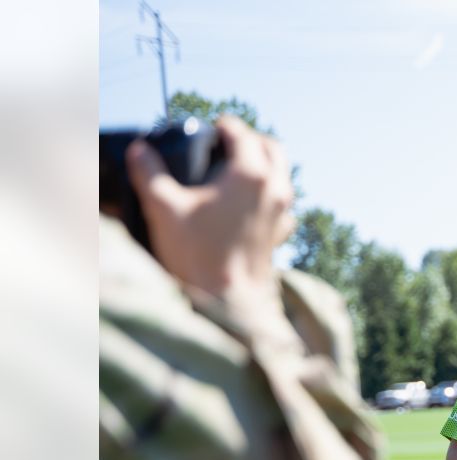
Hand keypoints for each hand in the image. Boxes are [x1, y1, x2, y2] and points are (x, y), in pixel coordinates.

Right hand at [125, 115, 295, 297]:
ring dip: (263, 165)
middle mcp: (275, 187)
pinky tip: (247, 204)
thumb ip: (148, 172)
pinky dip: (268, 195)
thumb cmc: (196, 253)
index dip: (222, 126)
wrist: (226, 300)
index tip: (207, 130)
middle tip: (223, 144)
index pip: (241, 132)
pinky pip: (282, 204)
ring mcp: (282, 211)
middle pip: (272, 147)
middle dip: (249, 140)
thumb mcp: (163, 206)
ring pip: (282, 174)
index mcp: (251, 173)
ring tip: (234, 171)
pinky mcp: (281, 232)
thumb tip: (138, 149)